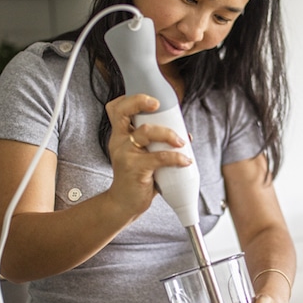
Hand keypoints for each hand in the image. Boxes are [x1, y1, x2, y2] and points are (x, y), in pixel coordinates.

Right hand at [104, 93, 191, 220]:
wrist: (124, 204)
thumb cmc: (137, 178)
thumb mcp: (143, 157)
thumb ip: (159, 145)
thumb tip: (186, 134)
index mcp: (120, 136)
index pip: (116, 109)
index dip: (130, 99)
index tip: (150, 99)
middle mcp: (119, 141)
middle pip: (122, 112)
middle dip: (140, 102)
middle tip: (157, 104)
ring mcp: (126, 154)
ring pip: (146, 132)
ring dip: (167, 133)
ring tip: (181, 142)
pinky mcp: (135, 168)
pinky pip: (159, 157)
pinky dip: (176, 157)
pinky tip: (185, 161)